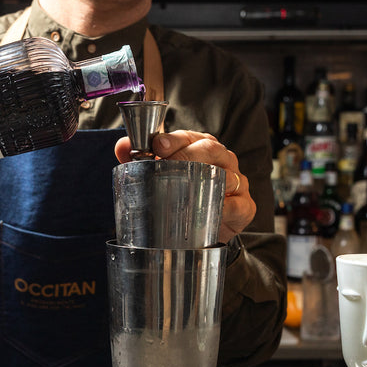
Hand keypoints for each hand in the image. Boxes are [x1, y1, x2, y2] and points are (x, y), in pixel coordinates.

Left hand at [115, 130, 255, 242]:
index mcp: (201, 147)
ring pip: (227, 175)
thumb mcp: (160, 176)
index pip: (189, 136)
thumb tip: (122, 146)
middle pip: (210, 149)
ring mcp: (236, 182)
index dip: (174, 139)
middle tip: (169, 165)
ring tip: (189, 188)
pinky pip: (238, 205)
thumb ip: (140, 160)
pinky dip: (227, 207)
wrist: (206, 229)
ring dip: (209, 180)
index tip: (158, 145)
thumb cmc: (184, 194)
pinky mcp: (244, 207)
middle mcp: (222, 160)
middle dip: (189, 155)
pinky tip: (215, 210)